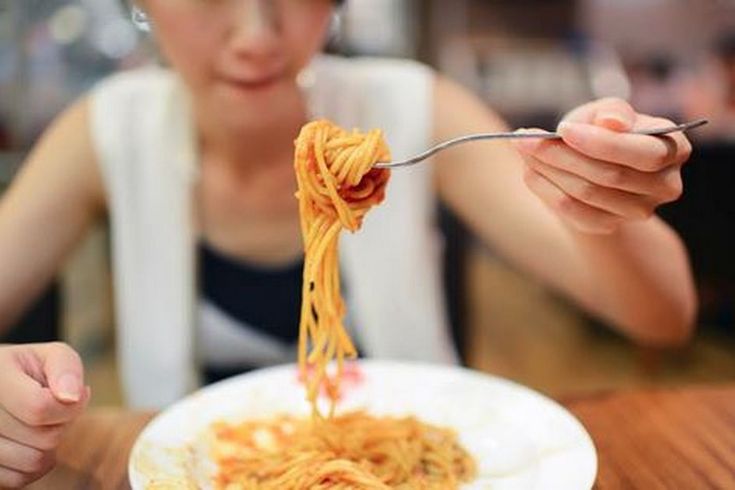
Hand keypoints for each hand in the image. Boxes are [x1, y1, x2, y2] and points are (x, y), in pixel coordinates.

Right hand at [0, 342, 89, 487]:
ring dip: (47, 446)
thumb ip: (66, 368)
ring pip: (32, 462)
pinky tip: (27, 442)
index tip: (71, 396)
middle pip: (42, 438)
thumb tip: (72, 396)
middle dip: (60, 424)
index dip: (68, 407)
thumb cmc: (31, 371)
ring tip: (38, 425)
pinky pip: (19, 479)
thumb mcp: (52, 356)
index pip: (39, 408)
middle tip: (52, 408)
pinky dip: (33, 465)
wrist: (1, 384)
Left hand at [513, 97, 691, 233]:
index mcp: (674, 149)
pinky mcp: (609, 225)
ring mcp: (639, 211)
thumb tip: (611, 123)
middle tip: (525, 138)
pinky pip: (572, 212)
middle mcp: (664, 185)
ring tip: (523, 148)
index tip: (562, 128)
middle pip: (610, 176)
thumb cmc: (602, 131)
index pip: (643, 154)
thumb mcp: (606, 112)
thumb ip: (611, 112)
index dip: (601, 143)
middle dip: (562, 154)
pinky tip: (529, 171)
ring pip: (586, 193)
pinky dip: (545, 189)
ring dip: (547, 170)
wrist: (590, 165)